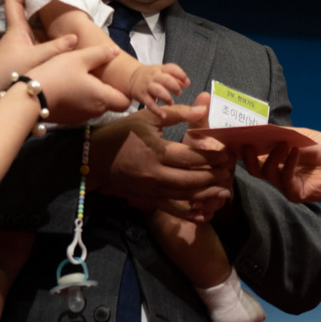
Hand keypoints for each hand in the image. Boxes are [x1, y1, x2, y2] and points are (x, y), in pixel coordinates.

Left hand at [0, 0, 80, 97]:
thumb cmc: (8, 72)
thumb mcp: (36, 58)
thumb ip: (57, 48)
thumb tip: (74, 38)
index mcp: (16, 29)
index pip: (13, 2)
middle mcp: (16, 37)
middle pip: (28, 17)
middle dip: (42, 11)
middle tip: (60, 7)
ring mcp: (19, 50)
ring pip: (35, 33)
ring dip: (48, 30)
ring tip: (67, 27)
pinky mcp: (23, 62)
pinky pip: (38, 47)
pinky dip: (49, 46)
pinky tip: (62, 52)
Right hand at [23, 43, 130, 124]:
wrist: (29, 98)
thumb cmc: (56, 75)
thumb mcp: (79, 58)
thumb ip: (100, 54)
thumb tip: (116, 51)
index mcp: (102, 98)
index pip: (126, 102)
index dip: (124, 91)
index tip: (115, 79)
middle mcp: (95, 112)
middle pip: (110, 104)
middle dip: (106, 91)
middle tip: (94, 74)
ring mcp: (81, 118)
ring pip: (95, 107)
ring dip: (92, 96)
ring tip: (78, 79)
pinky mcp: (68, 120)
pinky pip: (81, 110)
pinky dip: (79, 102)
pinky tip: (67, 89)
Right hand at [92, 108, 233, 217]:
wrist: (93, 159)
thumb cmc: (121, 134)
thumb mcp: (147, 118)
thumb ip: (177, 114)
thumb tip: (203, 108)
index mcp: (157, 152)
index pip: (192, 156)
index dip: (212, 156)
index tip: (225, 154)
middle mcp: (156, 174)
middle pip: (192, 179)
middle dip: (213, 176)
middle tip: (228, 171)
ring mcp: (151, 190)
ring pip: (185, 196)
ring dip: (206, 194)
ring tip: (223, 190)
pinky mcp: (147, 199)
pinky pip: (172, 209)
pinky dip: (189, 213)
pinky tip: (204, 213)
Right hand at [126, 61, 190, 107]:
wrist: (132, 78)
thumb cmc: (153, 77)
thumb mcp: (163, 73)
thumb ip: (176, 78)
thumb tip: (187, 83)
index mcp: (160, 69)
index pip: (172, 69)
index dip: (181, 75)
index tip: (187, 83)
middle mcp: (153, 77)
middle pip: (166, 79)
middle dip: (175, 86)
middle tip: (179, 93)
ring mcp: (147, 86)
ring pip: (158, 90)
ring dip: (167, 97)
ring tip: (171, 103)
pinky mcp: (142, 96)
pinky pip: (150, 104)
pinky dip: (157, 110)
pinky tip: (163, 115)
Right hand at [240, 128, 320, 204]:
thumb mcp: (301, 135)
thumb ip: (280, 134)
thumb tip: (258, 128)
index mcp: (278, 158)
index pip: (256, 155)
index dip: (246, 147)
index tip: (238, 137)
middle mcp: (278, 172)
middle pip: (255, 168)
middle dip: (249, 156)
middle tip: (247, 145)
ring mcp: (285, 184)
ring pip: (267, 173)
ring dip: (273, 157)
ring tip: (284, 144)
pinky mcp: (294, 193)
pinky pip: (284, 180)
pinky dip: (288, 164)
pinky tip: (296, 152)